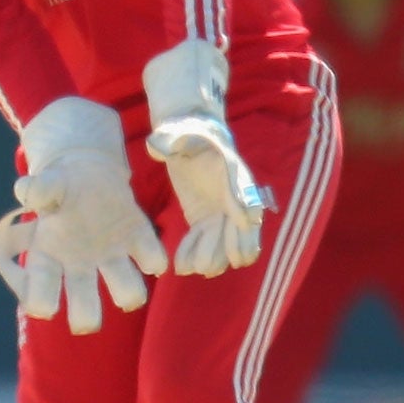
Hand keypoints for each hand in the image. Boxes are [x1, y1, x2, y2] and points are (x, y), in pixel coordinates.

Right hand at [0, 97, 167, 333]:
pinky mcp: (140, 242)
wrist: (89, 176)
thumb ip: (37, 189)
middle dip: (86, 319)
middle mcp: (80, 268)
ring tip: (127, 291)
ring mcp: (112, 258)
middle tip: (87, 322)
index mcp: (47, 259)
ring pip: (127, 292)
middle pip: (84, 311)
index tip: (44, 306)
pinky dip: (154, 262)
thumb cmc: (59, 185)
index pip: (39, 295)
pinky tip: (146, 254)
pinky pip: (153, 261)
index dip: (41, 306)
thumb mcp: (46, 183)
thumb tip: (27, 191)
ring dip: (129, 295)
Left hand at [141, 40, 271, 276]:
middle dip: (233, 243)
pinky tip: (184, 267)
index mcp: (231, 168)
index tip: (247, 222)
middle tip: (221, 263)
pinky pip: (204, 238)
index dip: (245, 205)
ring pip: (223, 237)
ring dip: (215, 254)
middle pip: (239, 222)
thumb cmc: (185, 132)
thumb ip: (169, 139)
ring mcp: (220, 207)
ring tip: (200, 270)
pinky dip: (196, 251)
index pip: (243, 188)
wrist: (187, 137)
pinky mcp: (204, 216)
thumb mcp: (178, 132)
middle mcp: (231, 192)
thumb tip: (157, 146)